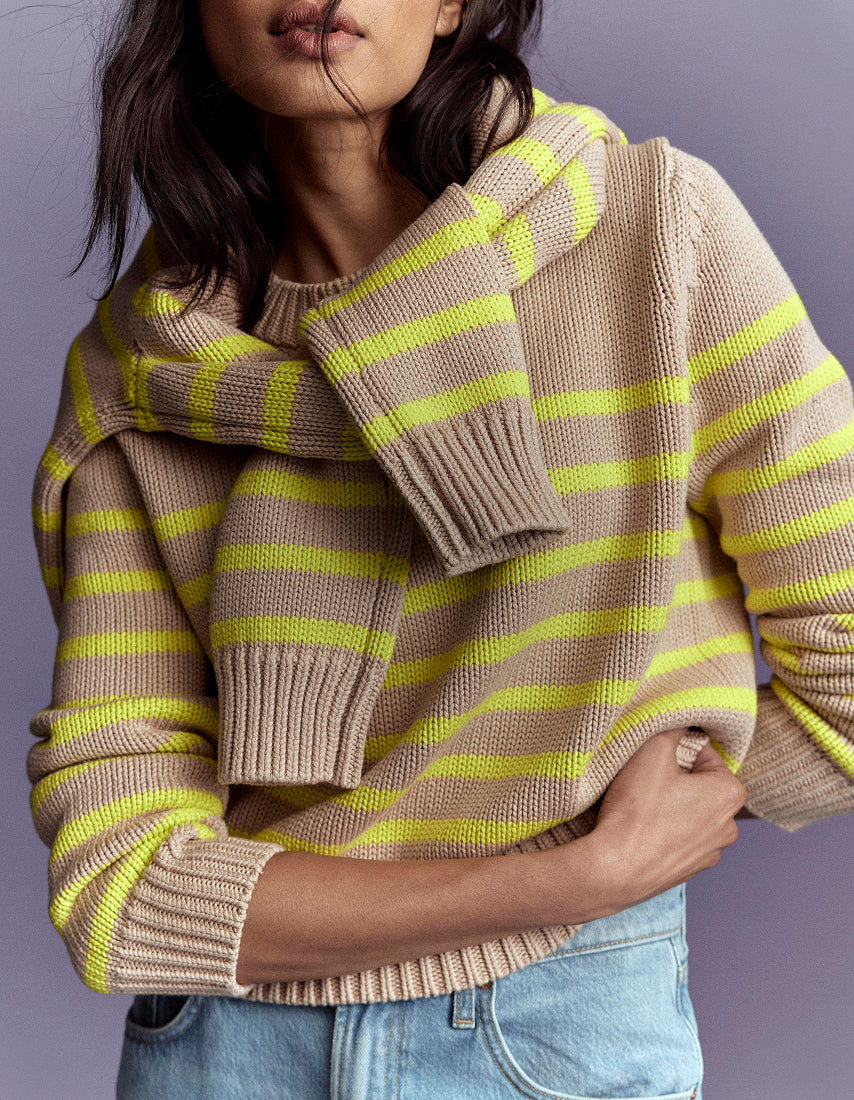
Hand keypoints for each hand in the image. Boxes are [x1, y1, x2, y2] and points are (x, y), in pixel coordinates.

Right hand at [586, 729, 746, 911]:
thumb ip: (673, 726)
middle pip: (698, 784)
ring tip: (638, 806)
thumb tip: (681, 718)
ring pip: (689, 811)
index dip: (674, 751)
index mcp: (730, 793)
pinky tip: (639, 829)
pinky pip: (678, 837)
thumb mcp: (652, 751)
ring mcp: (709, 852)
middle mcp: (729, 826)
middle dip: (674, 778)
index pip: (704, 753)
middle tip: (644, 780)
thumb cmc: (637, 811)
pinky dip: (663, 830)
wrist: (616, 869)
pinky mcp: (688, 870)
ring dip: (669, 804)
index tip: (653, 760)